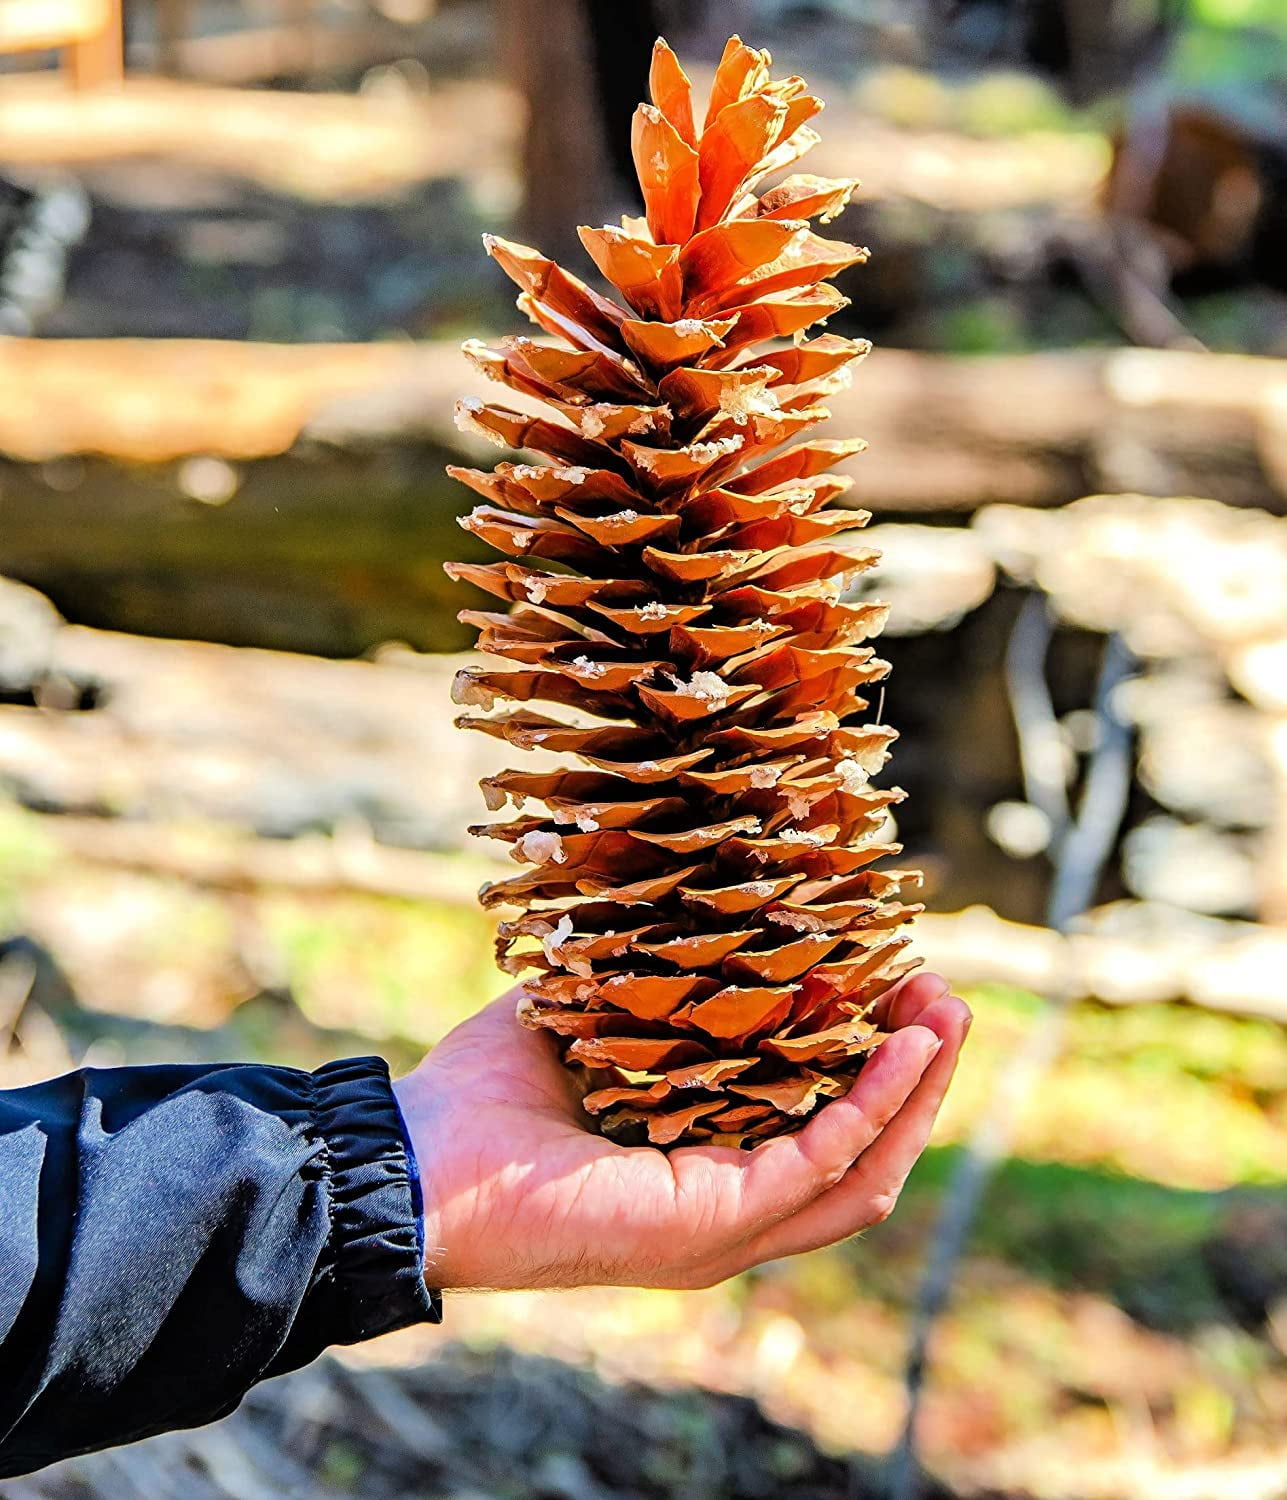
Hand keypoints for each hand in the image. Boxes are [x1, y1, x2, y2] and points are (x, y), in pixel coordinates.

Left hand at [393, 972, 969, 1291]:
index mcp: (700, 1170)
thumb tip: (676, 915)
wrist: (415, 1160)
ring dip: (917, 1090)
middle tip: (941, 994)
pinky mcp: (715, 1221)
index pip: (816, 1130)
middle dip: (916, 1077)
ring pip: (866, 1168)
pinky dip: (874, 1102)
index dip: (868, 1068)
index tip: (890, 983)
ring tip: (946, 1011)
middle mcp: (727, 1210)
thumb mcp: (586, 1028)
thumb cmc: (482, 1101)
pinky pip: (823, 1160)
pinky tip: (903, 1041)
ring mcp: (727, 1227)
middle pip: (863, 1154)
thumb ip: (639, 992)